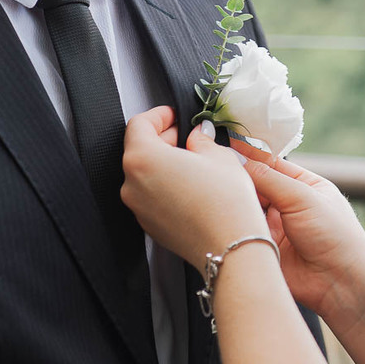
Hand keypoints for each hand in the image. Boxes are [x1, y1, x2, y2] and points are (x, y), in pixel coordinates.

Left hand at [121, 107, 269, 272]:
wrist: (232, 248)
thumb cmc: (225, 203)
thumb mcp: (218, 155)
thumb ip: (200, 140)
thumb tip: (197, 136)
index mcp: (143, 159)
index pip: (139, 125)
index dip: (158, 115)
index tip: (173, 115)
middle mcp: (132, 184)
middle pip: (138, 149)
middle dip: (162, 138)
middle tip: (186, 135)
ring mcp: (139, 208)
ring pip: (144, 174)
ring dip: (163, 162)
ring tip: (193, 161)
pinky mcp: (149, 225)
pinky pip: (151, 196)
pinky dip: (165, 185)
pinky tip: (191, 185)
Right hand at [231, 140, 364, 334]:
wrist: (340, 284)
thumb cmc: (336, 236)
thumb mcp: (303, 197)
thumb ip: (270, 178)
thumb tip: (241, 160)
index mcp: (304, 185)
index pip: (271, 163)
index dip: (250, 156)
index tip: (226, 149)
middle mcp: (289, 204)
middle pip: (255, 185)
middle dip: (240, 181)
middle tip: (219, 175)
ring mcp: (276, 227)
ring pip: (247, 208)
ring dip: (237, 204)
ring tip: (221, 197)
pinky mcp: (265, 248)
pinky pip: (244, 231)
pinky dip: (235, 225)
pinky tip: (226, 219)